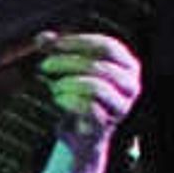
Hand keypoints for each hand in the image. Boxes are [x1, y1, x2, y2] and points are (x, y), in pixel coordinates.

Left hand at [24, 30, 140, 151]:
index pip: (107, 46)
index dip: (79, 42)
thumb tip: (42, 37)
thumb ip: (56, 51)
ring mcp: (121, 106)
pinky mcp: (106, 124)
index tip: (53, 44)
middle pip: (99, 66)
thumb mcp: (67, 70)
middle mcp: (130, 85)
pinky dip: (68, 100)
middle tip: (44, 65)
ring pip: (96, 87)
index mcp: (127, 66)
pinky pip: (88, 107)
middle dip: (67, 62)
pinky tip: (58, 99)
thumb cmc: (76, 95)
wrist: (80, 134)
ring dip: (67, 84)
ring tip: (54, 87)